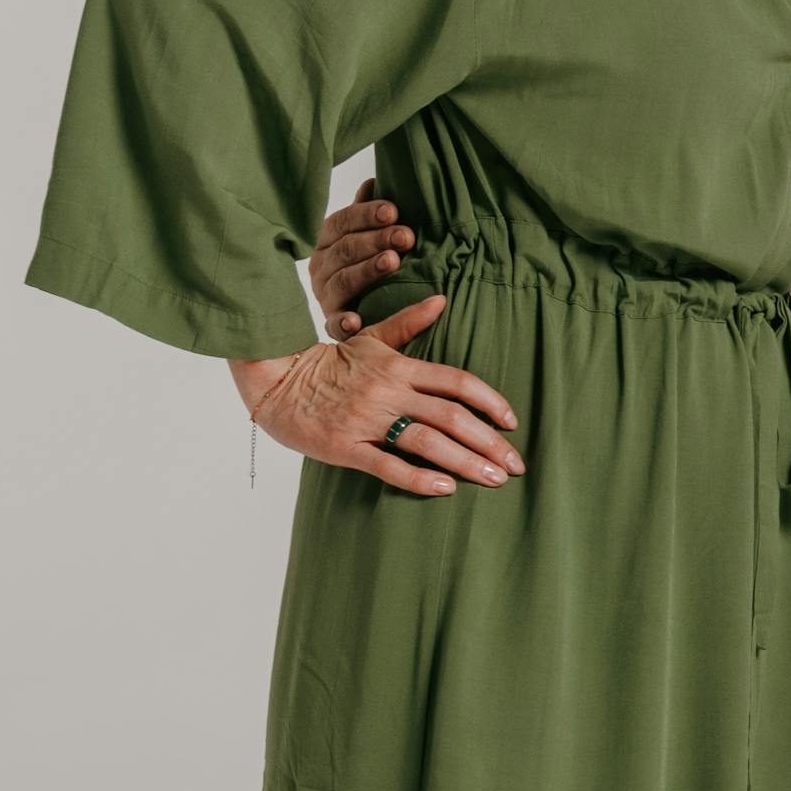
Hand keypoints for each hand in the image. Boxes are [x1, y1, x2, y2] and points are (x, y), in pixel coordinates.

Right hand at [232, 295, 524, 494]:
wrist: (273, 380)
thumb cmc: (328, 362)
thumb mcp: (371, 338)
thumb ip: (409, 323)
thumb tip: (441, 300)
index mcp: (399, 367)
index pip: (457, 382)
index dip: (490, 402)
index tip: (513, 422)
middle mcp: (388, 392)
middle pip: (451, 416)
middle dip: (489, 442)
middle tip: (517, 464)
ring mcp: (367, 420)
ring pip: (427, 441)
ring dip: (466, 462)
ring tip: (494, 479)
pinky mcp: (344, 447)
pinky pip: (386, 464)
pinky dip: (418, 477)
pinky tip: (445, 489)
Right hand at [310, 178, 412, 336]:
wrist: (354, 308)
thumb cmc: (363, 261)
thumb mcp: (363, 235)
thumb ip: (367, 213)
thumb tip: (373, 181)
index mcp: (327, 241)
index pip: (341, 222)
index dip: (365, 215)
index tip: (393, 210)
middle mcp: (321, 267)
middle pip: (345, 249)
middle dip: (377, 240)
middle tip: (406, 236)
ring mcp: (325, 295)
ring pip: (343, 280)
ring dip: (368, 271)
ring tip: (393, 261)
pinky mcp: (333, 323)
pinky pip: (334, 325)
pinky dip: (343, 323)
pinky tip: (355, 320)